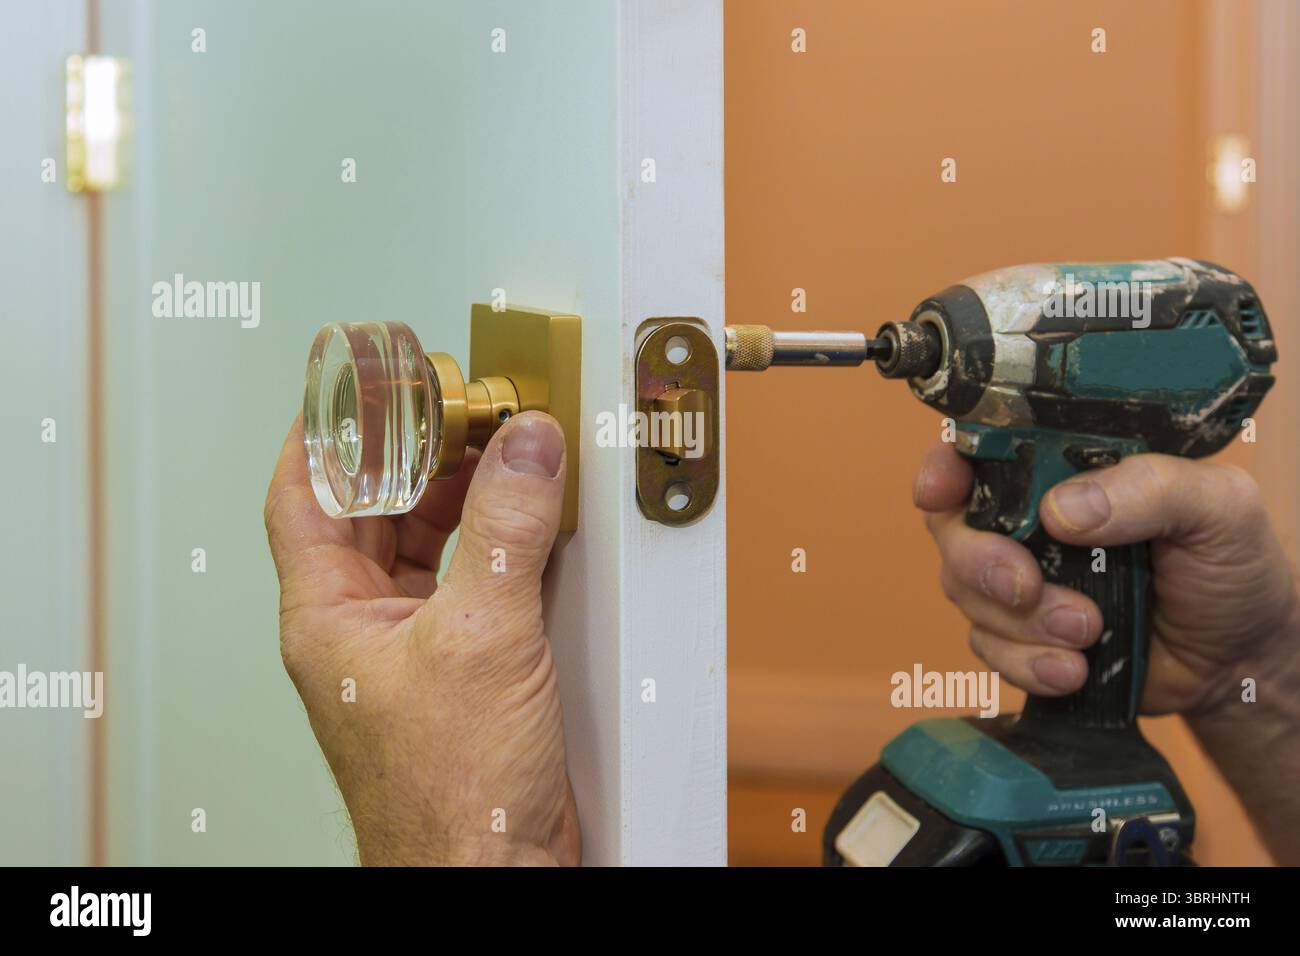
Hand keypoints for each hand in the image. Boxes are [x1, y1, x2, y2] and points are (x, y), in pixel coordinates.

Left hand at [263, 411, 578, 865]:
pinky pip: (472, 579)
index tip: (362, 382)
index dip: (329, 431)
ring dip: (460, 491)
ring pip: (424, 541)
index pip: (306, 496)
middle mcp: (364, 627)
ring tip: (500, 446)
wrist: (494, 874)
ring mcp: (415, 647)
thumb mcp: (480, 639)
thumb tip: (524, 447)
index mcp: (329, 616)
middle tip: (456, 404)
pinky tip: (530, 517)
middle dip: (414, 451)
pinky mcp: (467, 667)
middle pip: (373, 508)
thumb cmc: (450, 796)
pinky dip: (498, 540)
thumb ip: (503, 532)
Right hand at [914, 441, 1299, 716]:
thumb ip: (1150, 488)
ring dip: (1021, 622)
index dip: (943, 468)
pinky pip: (988, 649)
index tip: (941, 492)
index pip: (980, 450)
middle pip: (954, 527)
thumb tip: (1063, 509)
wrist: (1238, 661)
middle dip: (980, 561)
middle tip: (1028, 584)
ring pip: (965, 593)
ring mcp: (1021, 580)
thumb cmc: (1231, 567)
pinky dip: (1026, 663)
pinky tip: (1075, 670)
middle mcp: (1029, 520)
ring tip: (1090, 631)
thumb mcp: (1217, 507)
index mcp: (1064, 470)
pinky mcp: (1022, 637)